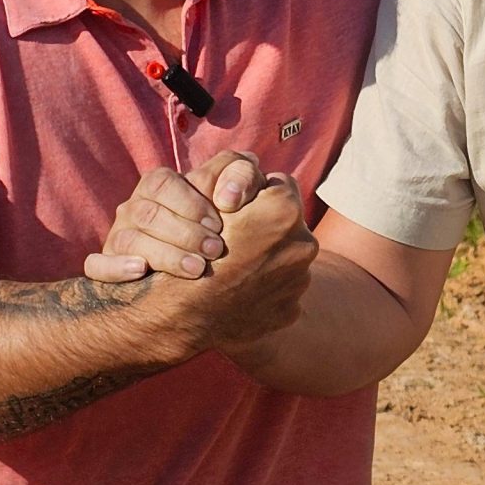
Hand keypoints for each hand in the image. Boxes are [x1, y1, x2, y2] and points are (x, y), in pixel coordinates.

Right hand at [84, 150, 260, 283]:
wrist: (213, 257)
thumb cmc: (225, 216)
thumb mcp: (239, 189)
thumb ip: (241, 175)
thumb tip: (228, 197)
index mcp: (157, 184)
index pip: (162, 184)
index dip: (190, 202)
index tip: (219, 224)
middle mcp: (133, 207)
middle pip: (147, 214)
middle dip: (184, 233)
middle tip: (215, 250)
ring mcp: (118, 236)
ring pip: (128, 241)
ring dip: (163, 254)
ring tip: (196, 268)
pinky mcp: (108, 264)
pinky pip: (96, 265)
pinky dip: (114, 268)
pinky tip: (140, 271)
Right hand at [168, 171, 316, 356]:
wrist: (181, 315)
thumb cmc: (189, 249)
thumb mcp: (208, 199)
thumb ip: (239, 179)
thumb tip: (257, 168)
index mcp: (285, 211)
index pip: (279, 185)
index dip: (255, 195)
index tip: (236, 209)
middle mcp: (303, 245)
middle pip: (288, 225)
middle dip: (266, 229)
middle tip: (235, 240)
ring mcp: (300, 282)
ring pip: (286, 259)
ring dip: (267, 261)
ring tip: (235, 270)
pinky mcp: (291, 311)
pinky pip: (281, 293)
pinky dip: (264, 292)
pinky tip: (238, 294)